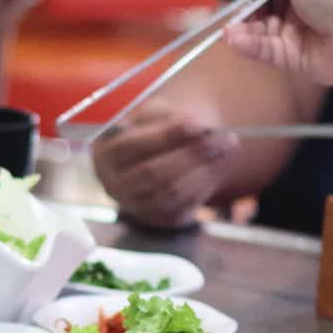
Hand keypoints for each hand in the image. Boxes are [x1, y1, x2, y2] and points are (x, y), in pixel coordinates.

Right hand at [91, 97, 237, 228]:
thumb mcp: (154, 114)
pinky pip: (184, 206)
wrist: (160, 153)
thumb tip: (200, 125)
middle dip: (190, 154)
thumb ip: (170, 117)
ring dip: (205, 170)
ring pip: (171, 193)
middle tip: (221, 137)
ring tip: (228, 146)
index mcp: (105, 154)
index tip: (197, 123)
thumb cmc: (155, 127)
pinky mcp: (157, 218)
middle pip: (152, 173)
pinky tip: (221, 164)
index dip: (165, 135)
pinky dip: (207, 184)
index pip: (131, 146)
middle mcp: (113, 184)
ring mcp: (134, 205)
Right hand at [224, 0, 332, 86]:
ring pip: (261, 27)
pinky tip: (234, 39)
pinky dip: (247, 45)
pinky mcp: (294, 56)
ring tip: (231, 28)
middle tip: (247, 4)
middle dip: (250, 2)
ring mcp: (299, 30)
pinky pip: (265, 49)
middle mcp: (305, 1)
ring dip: (243, 26)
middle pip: (264, 0)